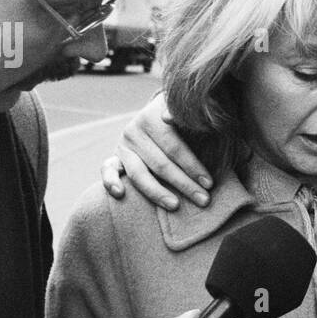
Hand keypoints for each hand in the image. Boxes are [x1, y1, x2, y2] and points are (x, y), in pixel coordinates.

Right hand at [101, 93, 212, 209]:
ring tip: (175, 206)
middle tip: (203, 200)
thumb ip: (181, 115)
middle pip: (160, 164)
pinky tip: (119, 194)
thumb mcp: (185, 112)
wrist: (159, 112)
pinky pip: (108, 170)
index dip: (192, 166)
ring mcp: (123, 146)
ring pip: (138, 173)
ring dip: (157, 192)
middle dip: (184, 184)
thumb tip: (169, 117)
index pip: (174, 147)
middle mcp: (134, 131)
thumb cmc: (181, 118)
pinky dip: (110, 181)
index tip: (209, 184)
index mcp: (152, 117)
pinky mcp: (115, 158)